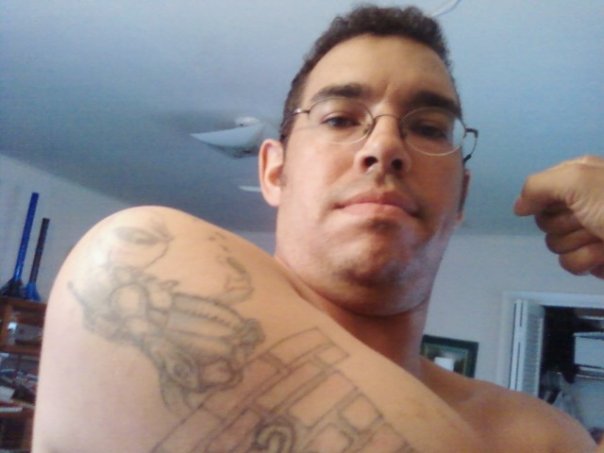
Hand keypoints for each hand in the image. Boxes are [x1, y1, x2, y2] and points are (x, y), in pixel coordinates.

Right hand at [514, 155, 603, 278]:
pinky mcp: (599, 259)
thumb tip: (519, 207)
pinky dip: (590, 262)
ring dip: (580, 247)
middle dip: (566, 227)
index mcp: (580, 179)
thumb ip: (538, 186)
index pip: (540, 193)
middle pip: (546, 222)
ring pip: (557, 247)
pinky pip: (574, 266)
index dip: (548, 203)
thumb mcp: (579, 179)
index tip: (567, 203)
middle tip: (591, 222)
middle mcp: (584, 204)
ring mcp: (592, 233)